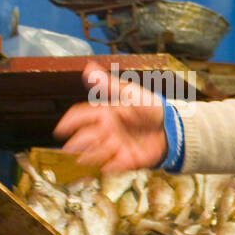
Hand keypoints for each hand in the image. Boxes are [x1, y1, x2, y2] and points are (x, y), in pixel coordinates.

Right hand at [52, 60, 168, 171]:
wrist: (174, 126)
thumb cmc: (151, 107)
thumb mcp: (131, 93)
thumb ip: (109, 84)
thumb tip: (88, 67)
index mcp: (105, 113)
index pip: (81, 116)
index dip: (69, 122)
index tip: (60, 129)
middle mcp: (107, 130)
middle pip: (85, 137)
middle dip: (76, 143)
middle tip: (68, 148)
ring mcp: (116, 145)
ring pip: (96, 152)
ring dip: (88, 156)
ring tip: (81, 159)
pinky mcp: (128, 159)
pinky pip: (115, 165)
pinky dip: (109, 167)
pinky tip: (104, 167)